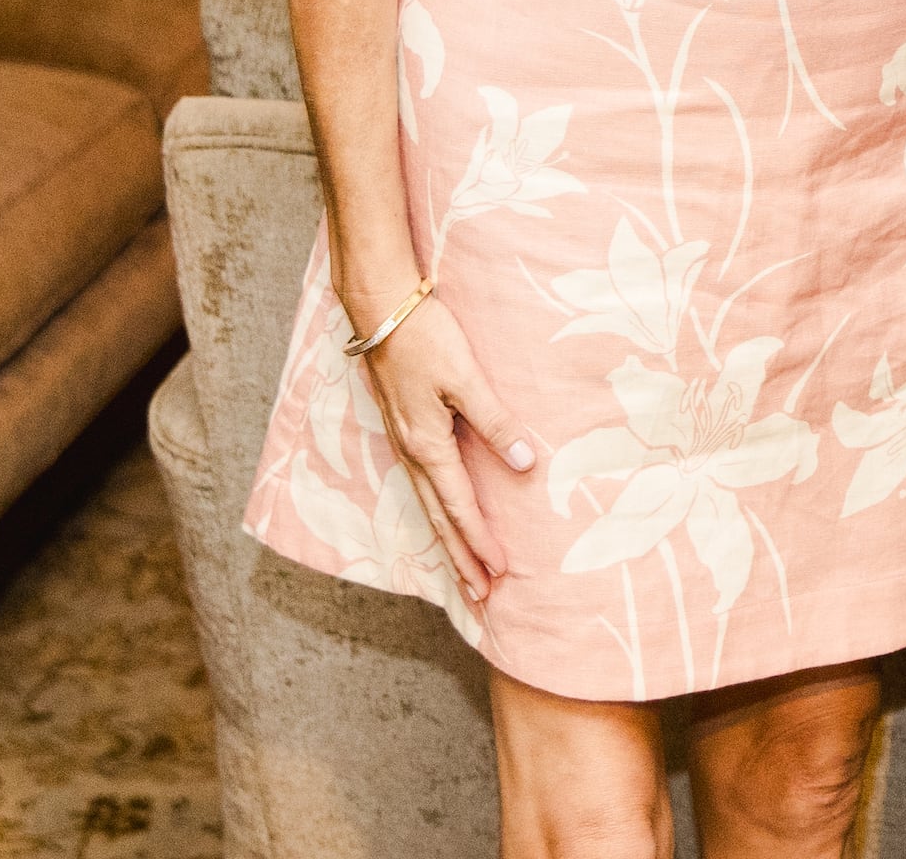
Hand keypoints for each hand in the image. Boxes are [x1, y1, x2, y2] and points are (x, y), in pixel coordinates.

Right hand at [349, 285, 533, 604]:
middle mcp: (410, 453)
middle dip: (460, 558)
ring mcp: (403, 442)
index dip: (480, 541)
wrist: (380, 309)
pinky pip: (421, 484)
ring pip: (427, 504)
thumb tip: (525, 464)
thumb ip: (495, 421)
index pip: (458, 506)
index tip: (499, 574)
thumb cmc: (424, 338)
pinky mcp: (403, 429)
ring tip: (464, 571)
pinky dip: (435, 511)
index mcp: (426, 445)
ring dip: (447, 540)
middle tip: (480, 595)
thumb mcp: (465, 378)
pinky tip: (443, 516)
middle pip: (439, 518)